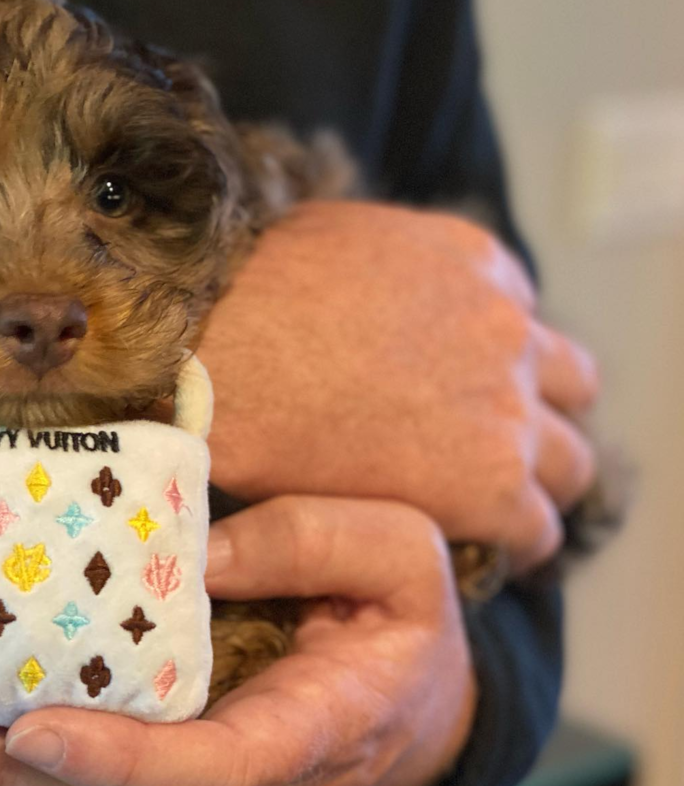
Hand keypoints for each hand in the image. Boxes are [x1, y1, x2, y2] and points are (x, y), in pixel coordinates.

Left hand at [0, 496, 474, 785]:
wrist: (424, 713)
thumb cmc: (406, 624)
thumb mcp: (394, 553)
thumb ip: (304, 543)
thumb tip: (195, 555)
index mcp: (320, 736)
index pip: (215, 772)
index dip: (123, 762)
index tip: (31, 735)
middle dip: (9, 785)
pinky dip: (28, 780)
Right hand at [198, 201, 599, 570]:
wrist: (214, 355)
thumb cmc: (247, 296)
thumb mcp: (334, 237)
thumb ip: (386, 268)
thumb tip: (368, 290)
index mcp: (476, 264)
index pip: (524, 326)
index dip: (494, 370)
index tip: (463, 398)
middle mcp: (506, 331)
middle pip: (569, 389)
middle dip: (536, 420)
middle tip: (487, 451)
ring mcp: (504, 407)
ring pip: (571, 462)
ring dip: (536, 483)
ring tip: (489, 510)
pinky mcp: (486, 482)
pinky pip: (535, 526)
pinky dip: (513, 539)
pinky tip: (472, 548)